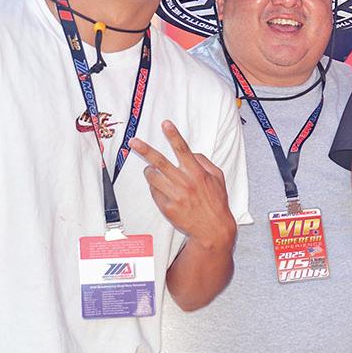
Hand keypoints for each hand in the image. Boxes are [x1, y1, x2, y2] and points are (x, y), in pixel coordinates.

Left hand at [133, 123, 234, 248]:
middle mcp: (185, 182)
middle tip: (133, 142)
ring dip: (149, 171)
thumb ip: (204, 162)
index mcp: (197, 173)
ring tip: (151, 171)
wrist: (213, 229)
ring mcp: (175, 196)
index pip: (183, 150)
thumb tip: (192, 153)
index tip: (166, 124)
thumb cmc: (216, 202)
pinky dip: (155, 189)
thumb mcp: (218, 178)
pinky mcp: (167, 207)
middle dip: (145, 150)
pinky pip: (154, 192)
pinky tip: (163, 190)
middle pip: (160, 162)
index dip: (174, 135)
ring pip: (153, 177)